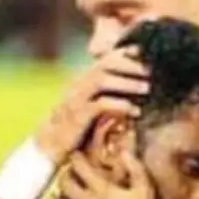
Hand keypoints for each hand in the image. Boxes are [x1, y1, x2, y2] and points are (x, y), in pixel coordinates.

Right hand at [34, 47, 147, 161]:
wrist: (49, 147)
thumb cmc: (75, 128)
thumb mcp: (91, 108)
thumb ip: (107, 96)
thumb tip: (135, 90)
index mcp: (82, 81)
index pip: (103, 60)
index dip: (123, 53)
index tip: (143, 52)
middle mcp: (78, 86)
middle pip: (104, 65)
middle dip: (129, 65)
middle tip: (150, 70)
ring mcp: (76, 99)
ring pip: (101, 80)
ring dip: (127, 83)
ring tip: (147, 88)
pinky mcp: (77, 116)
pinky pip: (99, 105)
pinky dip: (120, 105)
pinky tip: (135, 111)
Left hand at [44, 148, 164, 198]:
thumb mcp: (145, 191)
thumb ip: (135, 169)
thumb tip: (123, 152)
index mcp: (102, 189)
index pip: (81, 167)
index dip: (76, 158)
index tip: (76, 155)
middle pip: (65, 184)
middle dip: (64, 175)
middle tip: (68, 173)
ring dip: (54, 196)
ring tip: (56, 193)